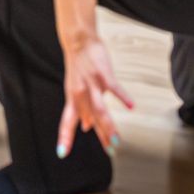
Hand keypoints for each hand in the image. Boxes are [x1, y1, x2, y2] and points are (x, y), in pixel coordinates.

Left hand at [57, 32, 135, 156]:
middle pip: (90, 119)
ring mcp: (92, 84)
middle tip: (110, 151)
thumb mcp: (75, 89)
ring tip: (116, 139)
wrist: (78, 41)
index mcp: (73, 99)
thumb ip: (81, 109)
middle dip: (100, 136)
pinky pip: (114, 88)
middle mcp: (80, 94)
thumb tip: (85, 127)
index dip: (65, 137)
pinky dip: (123, 97)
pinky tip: (131, 106)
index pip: (67, 122)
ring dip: (109, 125)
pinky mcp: (104, 74)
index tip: (62, 153)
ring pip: (100, 109)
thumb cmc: (78, 66)